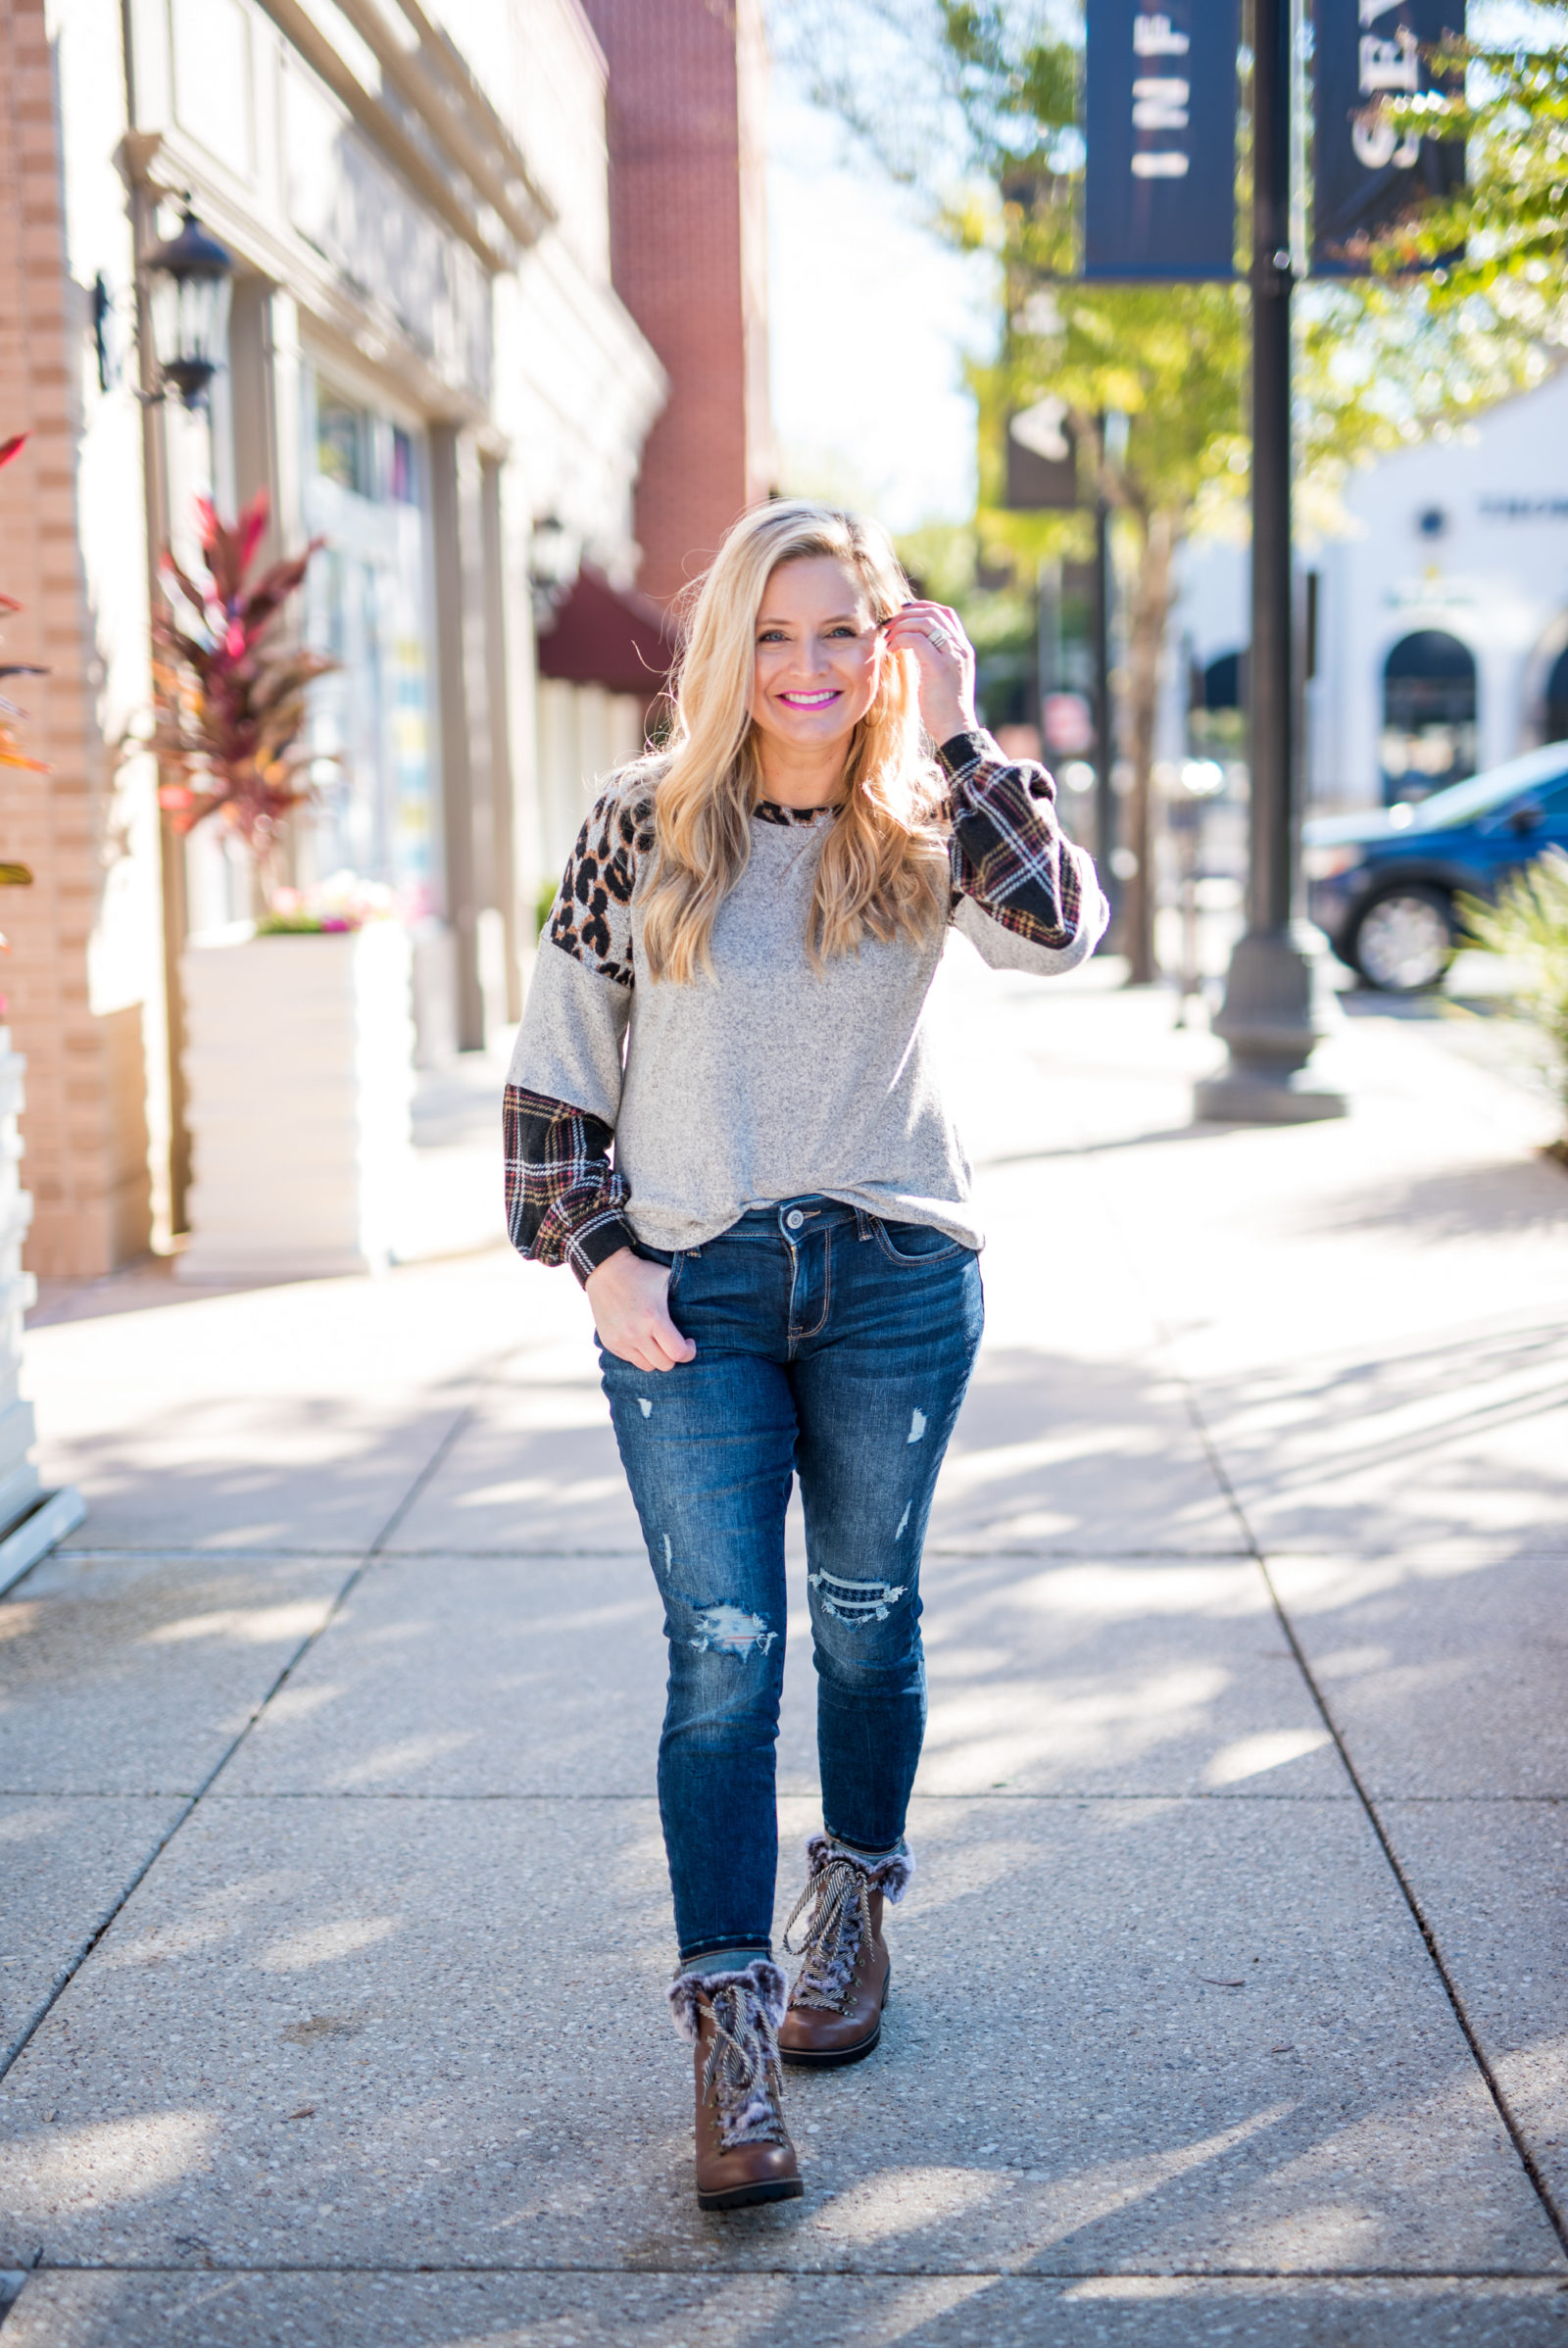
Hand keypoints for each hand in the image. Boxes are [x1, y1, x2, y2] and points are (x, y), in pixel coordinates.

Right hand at [585, 1247, 695, 1372]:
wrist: (605, 1269)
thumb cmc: (642, 1272)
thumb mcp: (667, 1277)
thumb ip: (685, 1294)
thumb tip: (710, 1301)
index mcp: (654, 1318)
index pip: (677, 1353)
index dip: (689, 1352)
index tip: (690, 1342)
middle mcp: (636, 1333)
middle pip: (664, 1365)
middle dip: (674, 1356)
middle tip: (675, 1343)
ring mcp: (620, 1340)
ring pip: (647, 1366)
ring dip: (657, 1358)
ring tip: (659, 1343)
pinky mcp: (610, 1342)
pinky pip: (630, 1360)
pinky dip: (640, 1354)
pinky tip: (643, 1340)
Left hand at [883, 600, 978, 746]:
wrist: (956, 729)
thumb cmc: (945, 708)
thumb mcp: (943, 677)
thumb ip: (935, 657)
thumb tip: (913, 645)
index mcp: (963, 649)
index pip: (945, 613)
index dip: (923, 607)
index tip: (903, 613)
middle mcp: (960, 648)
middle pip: (934, 613)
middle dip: (907, 614)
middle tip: (889, 624)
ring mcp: (952, 656)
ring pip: (925, 622)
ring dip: (901, 625)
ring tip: (888, 637)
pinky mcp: (939, 668)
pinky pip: (917, 640)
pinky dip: (900, 639)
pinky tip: (891, 649)